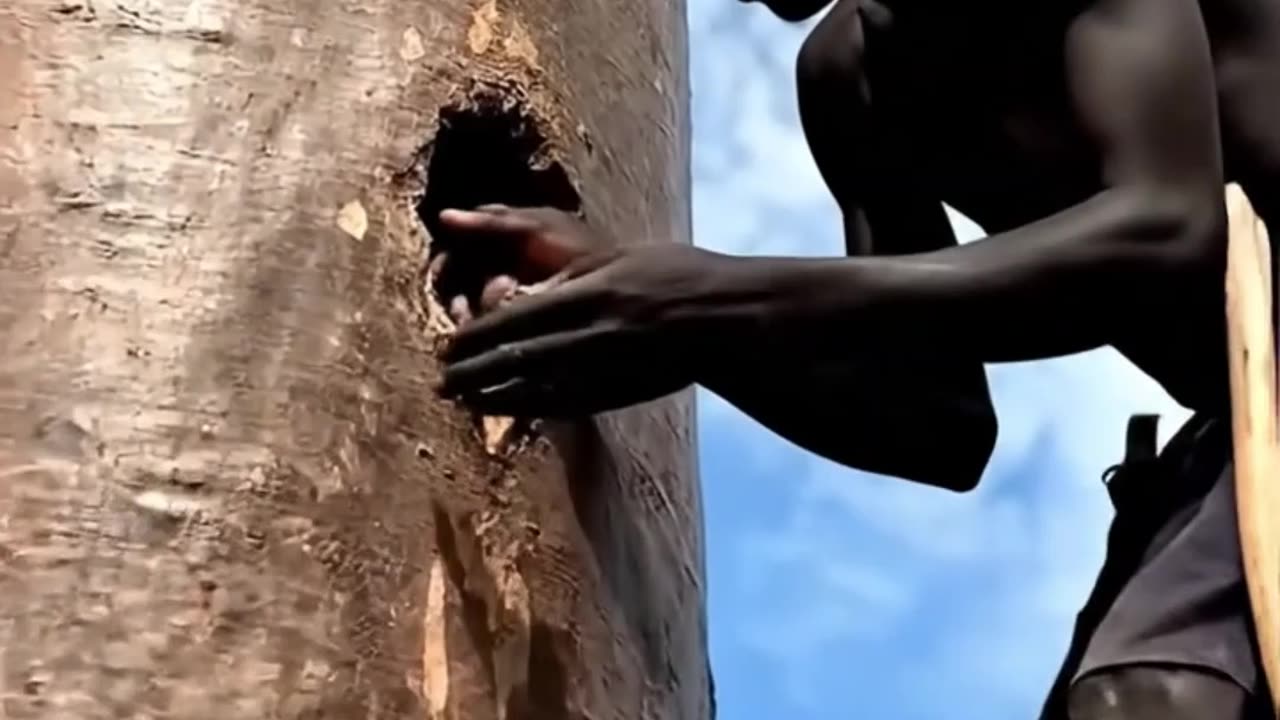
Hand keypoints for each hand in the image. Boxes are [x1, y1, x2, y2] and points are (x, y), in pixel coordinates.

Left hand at [434, 206, 731, 416]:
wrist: (726, 319)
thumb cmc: (673, 275)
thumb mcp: (618, 260)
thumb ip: (568, 276)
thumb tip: (518, 290)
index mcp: (592, 293)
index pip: (519, 317)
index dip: (477, 335)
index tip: (448, 344)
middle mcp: (595, 334)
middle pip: (519, 357)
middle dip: (474, 371)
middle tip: (439, 380)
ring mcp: (609, 368)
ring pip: (538, 387)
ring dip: (494, 395)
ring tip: (460, 398)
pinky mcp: (621, 393)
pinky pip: (566, 406)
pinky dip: (530, 409)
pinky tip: (507, 411)